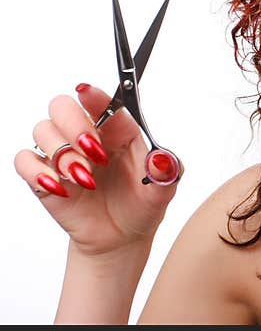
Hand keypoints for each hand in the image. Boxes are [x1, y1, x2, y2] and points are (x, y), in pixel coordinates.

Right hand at [13, 83, 181, 258]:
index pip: (101, 102)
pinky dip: (38, 171)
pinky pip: (25, 160)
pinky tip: (61, 187)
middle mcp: (88, 136)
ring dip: (63, 154)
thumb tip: (161, 158)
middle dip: (74, 124)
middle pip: (62, 106)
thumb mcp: (164, 188)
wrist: (123, 238)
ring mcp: (64, 155)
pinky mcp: (45, 176)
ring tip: (87, 178)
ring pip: (43, 130)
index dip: (93, 95)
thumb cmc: (142, 204)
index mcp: (119, 130)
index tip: (87, 93)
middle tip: (93, 149)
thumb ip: (166, 170)